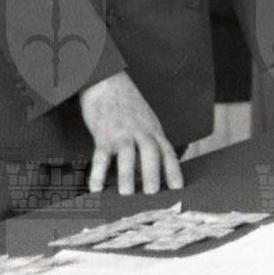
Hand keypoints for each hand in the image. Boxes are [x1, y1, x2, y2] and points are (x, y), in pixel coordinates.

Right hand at [78, 71, 182, 195]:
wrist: (106, 80)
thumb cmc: (127, 104)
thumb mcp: (146, 120)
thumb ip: (150, 143)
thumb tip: (150, 175)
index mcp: (153, 129)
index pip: (167, 151)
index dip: (173, 170)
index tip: (178, 188)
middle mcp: (139, 130)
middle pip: (150, 152)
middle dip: (152, 173)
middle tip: (153, 194)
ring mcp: (121, 131)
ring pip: (127, 154)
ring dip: (127, 174)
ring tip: (126, 194)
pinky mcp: (102, 133)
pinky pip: (100, 156)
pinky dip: (98, 173)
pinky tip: (96, 188)